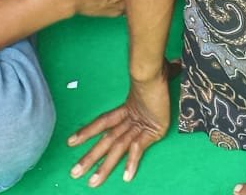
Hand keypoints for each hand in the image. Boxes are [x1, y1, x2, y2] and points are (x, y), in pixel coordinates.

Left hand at [67, 71, 171, 185]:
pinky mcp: (150, 130)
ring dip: (104, 167)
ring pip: (117, 149)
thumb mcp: (157, 76)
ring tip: (92, 182)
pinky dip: (132, 162)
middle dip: (90, 158)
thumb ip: (164, 72)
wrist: (153, 69)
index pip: (103, 122)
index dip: (87, 132)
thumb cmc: (156, 71)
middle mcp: (130, 119)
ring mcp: (139, 125)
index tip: (71, 142)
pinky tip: (126, 177)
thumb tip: (174, 63)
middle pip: (106, 141)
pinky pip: (138, 149)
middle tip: (74, 173)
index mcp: (128, 108)